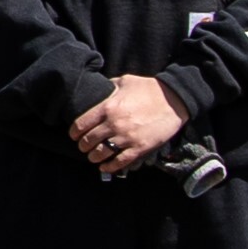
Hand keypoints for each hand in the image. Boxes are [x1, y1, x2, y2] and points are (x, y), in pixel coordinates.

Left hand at [71, 74, 185, 174]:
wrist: (174, 100)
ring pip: (101, 154)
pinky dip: (109, 167)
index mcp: (108, 107)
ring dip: (94, 157)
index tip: (74, 136)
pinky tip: (105, 167)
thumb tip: (99, 88)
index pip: (81, 125)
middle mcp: (114, 124)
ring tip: (93, 157)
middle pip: (88, 141)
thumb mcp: (125, 81)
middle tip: (83, 147)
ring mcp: (126, 137)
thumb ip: (109, 86)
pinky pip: (119, 162)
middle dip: (83, 146)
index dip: (74, 133)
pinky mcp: (139, 147)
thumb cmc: (149, 88)